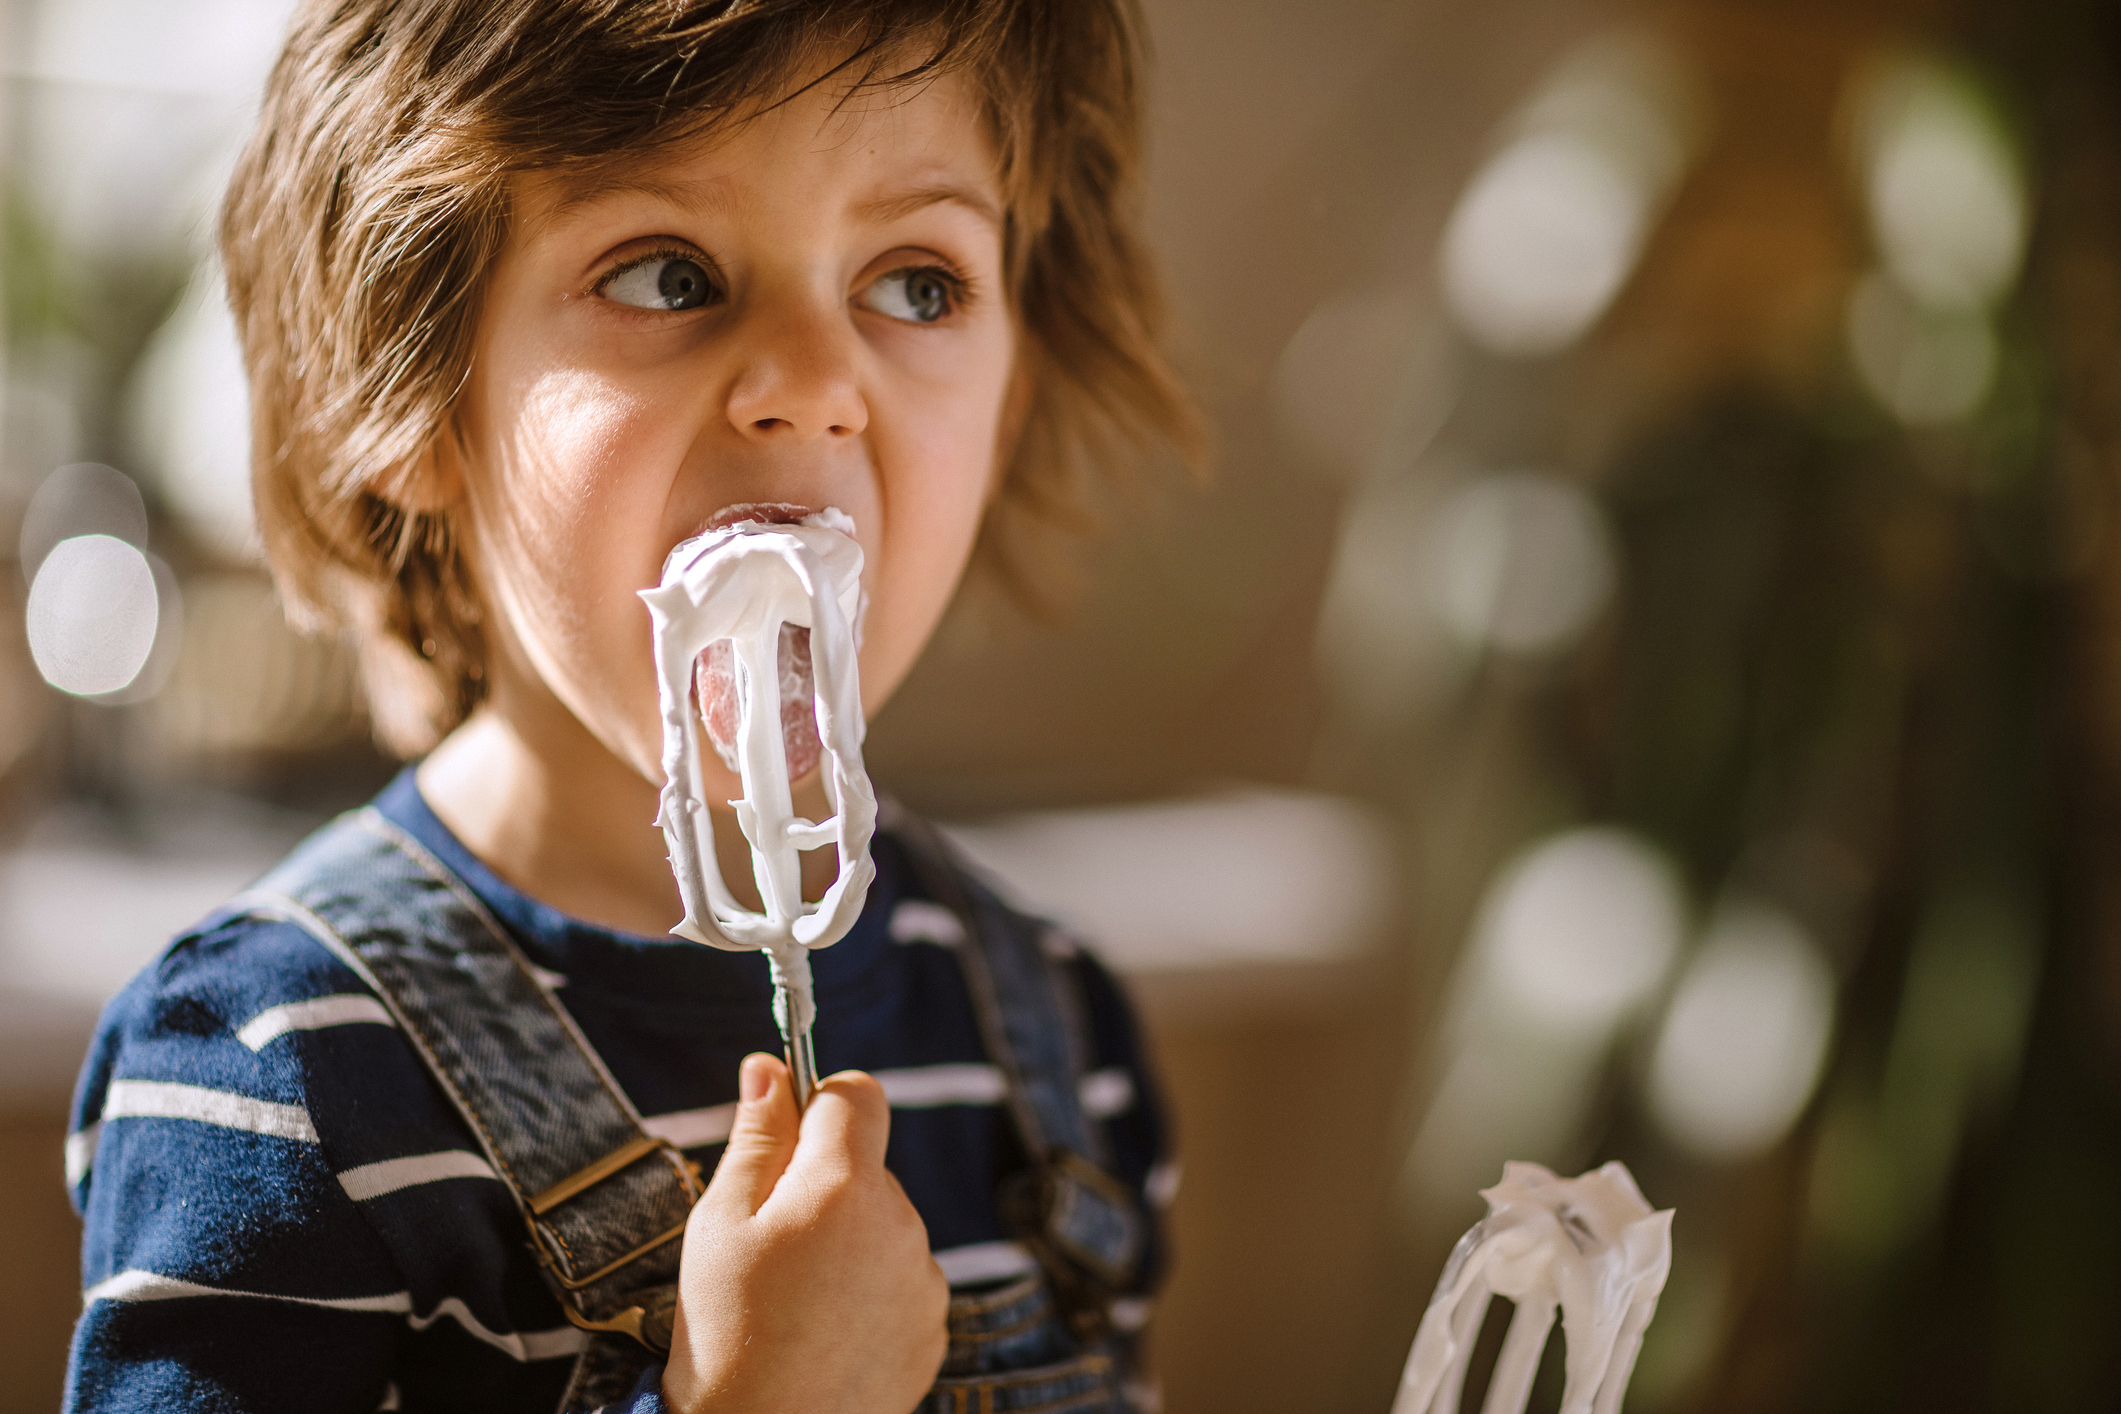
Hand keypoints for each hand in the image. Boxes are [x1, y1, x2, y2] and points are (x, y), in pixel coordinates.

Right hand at [662, 1054, 948, 1412]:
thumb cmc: (725, 1331)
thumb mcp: (720, 1224)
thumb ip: (755, 1137)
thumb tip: (768, 1067)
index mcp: (846, 1187)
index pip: (858, 1094)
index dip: (820, 1103)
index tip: (787, 1135)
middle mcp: (902, 1224)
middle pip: (867, 1166)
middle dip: (824, 1185)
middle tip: (772, 1244)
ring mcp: (925, 1280)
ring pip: (884, 1224)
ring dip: (849, 1241)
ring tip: (797, 1300)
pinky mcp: (933, 1327)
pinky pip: (903, 1278)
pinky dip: (870, 1291)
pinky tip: (827, 1331)